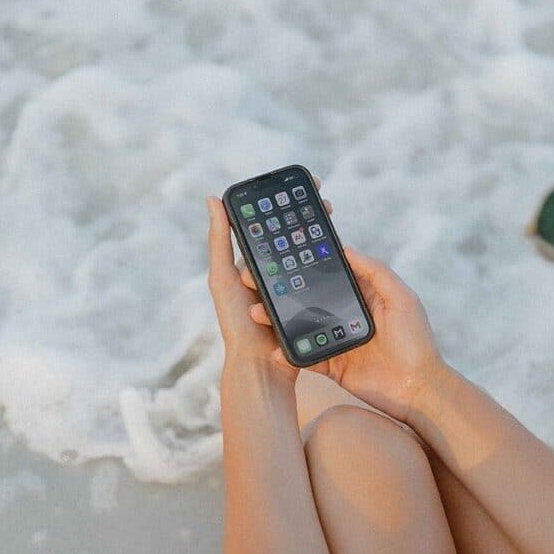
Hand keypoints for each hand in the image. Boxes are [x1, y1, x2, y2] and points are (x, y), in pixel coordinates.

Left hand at [206, 174, 332, 386]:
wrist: (260, 366)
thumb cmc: (236, 323)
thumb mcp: (223, 277)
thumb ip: (219, 241)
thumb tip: (212, 198)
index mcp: (253, 265)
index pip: (271, 228)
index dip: (285, 207)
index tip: (301, 188)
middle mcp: (274, 275)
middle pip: (295, 239)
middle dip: (309, 219)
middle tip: (325, 202)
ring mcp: (293, 290)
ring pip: (310, 258)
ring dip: (322, 239)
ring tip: (332, 221)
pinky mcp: (309, 305)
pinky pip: (322, 281)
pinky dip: (332, 266)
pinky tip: (341, 253)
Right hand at [238, 182, 446, 423]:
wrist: (418, 391)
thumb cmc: (416, 340)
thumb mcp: (401, 298)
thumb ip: (375, 272)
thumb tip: (345, 248)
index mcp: (362, 296)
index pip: (330, 276)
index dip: (307, 266)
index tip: (281, 254)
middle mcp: (346, 316)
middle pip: (308, 300)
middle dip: (282, 292)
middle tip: (254, 282)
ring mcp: (337, 341)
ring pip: (301, 327)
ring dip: (277, 321)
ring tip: (256, 313)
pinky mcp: (332, 367)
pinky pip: (305, 357)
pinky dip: (287, 353)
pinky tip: (271, 347)